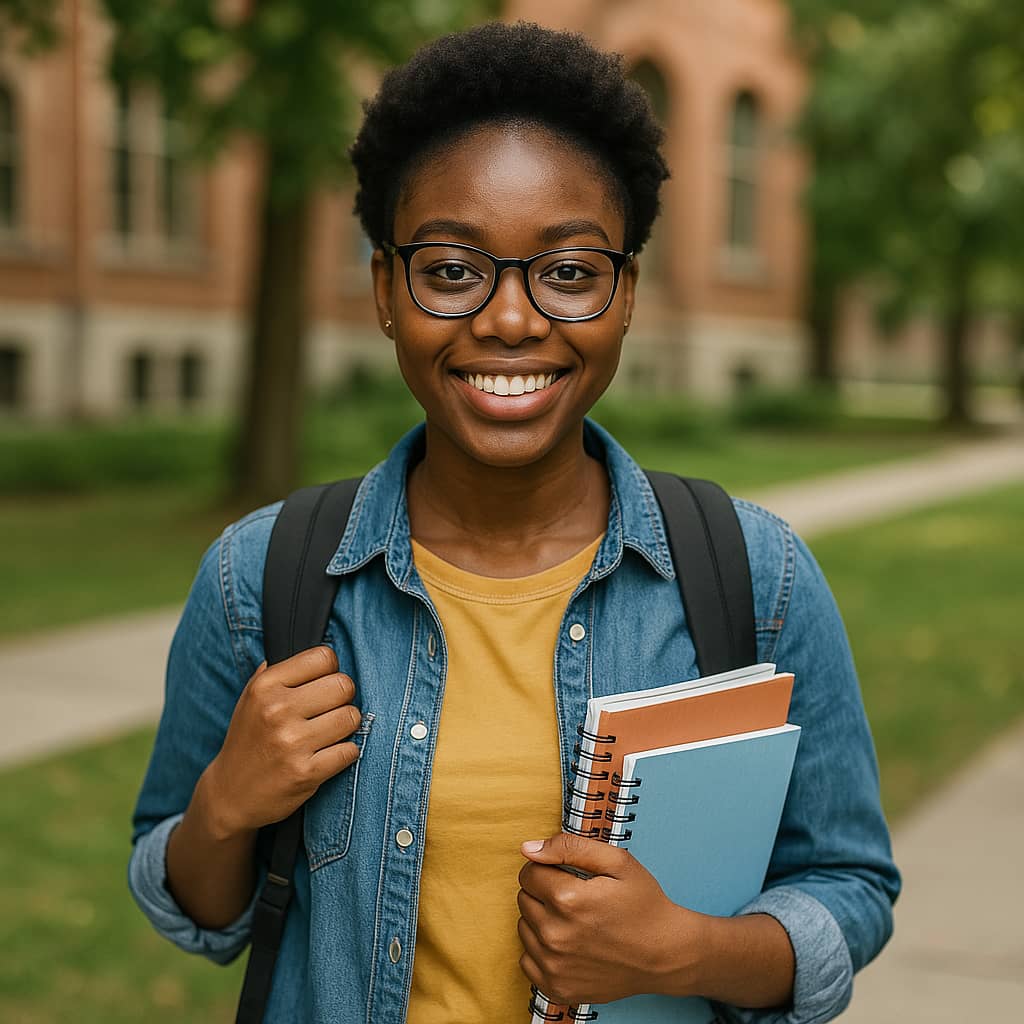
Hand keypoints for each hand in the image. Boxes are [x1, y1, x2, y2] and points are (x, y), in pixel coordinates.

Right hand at [200, 646, 361, 836]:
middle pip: (344, 685)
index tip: (323, 684)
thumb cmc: (249, 738)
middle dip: (344, 697)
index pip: (325, 657)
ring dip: (347, 726)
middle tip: (330, 710)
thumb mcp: (252, 697)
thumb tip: (318, 650)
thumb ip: (281, 670)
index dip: (331, 670)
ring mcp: (291, 743)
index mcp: (266, 685)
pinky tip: (329, 754)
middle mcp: (277, 710)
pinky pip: (350, 751)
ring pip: (352, 717)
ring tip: (329, 733)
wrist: (229, 794)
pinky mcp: (306, 773)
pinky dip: (346, 753)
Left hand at [517, 832, 707, 1006]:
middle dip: (543, 893)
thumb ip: (569, 847)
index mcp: (568, 899)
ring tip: (573, 921)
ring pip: (524, 928)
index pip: (529, 873)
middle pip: (524, 900)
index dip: (546, 869)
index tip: (564, 875)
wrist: (665, 953)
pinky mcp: (557, 987)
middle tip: (573, 898)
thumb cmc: (643, 905)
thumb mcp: (617, 861)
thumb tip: (528, 848)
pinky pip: (527, 960)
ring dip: (541, 920)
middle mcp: (556, 935)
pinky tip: (566, 945)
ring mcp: (555, 965)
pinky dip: (541, 950)